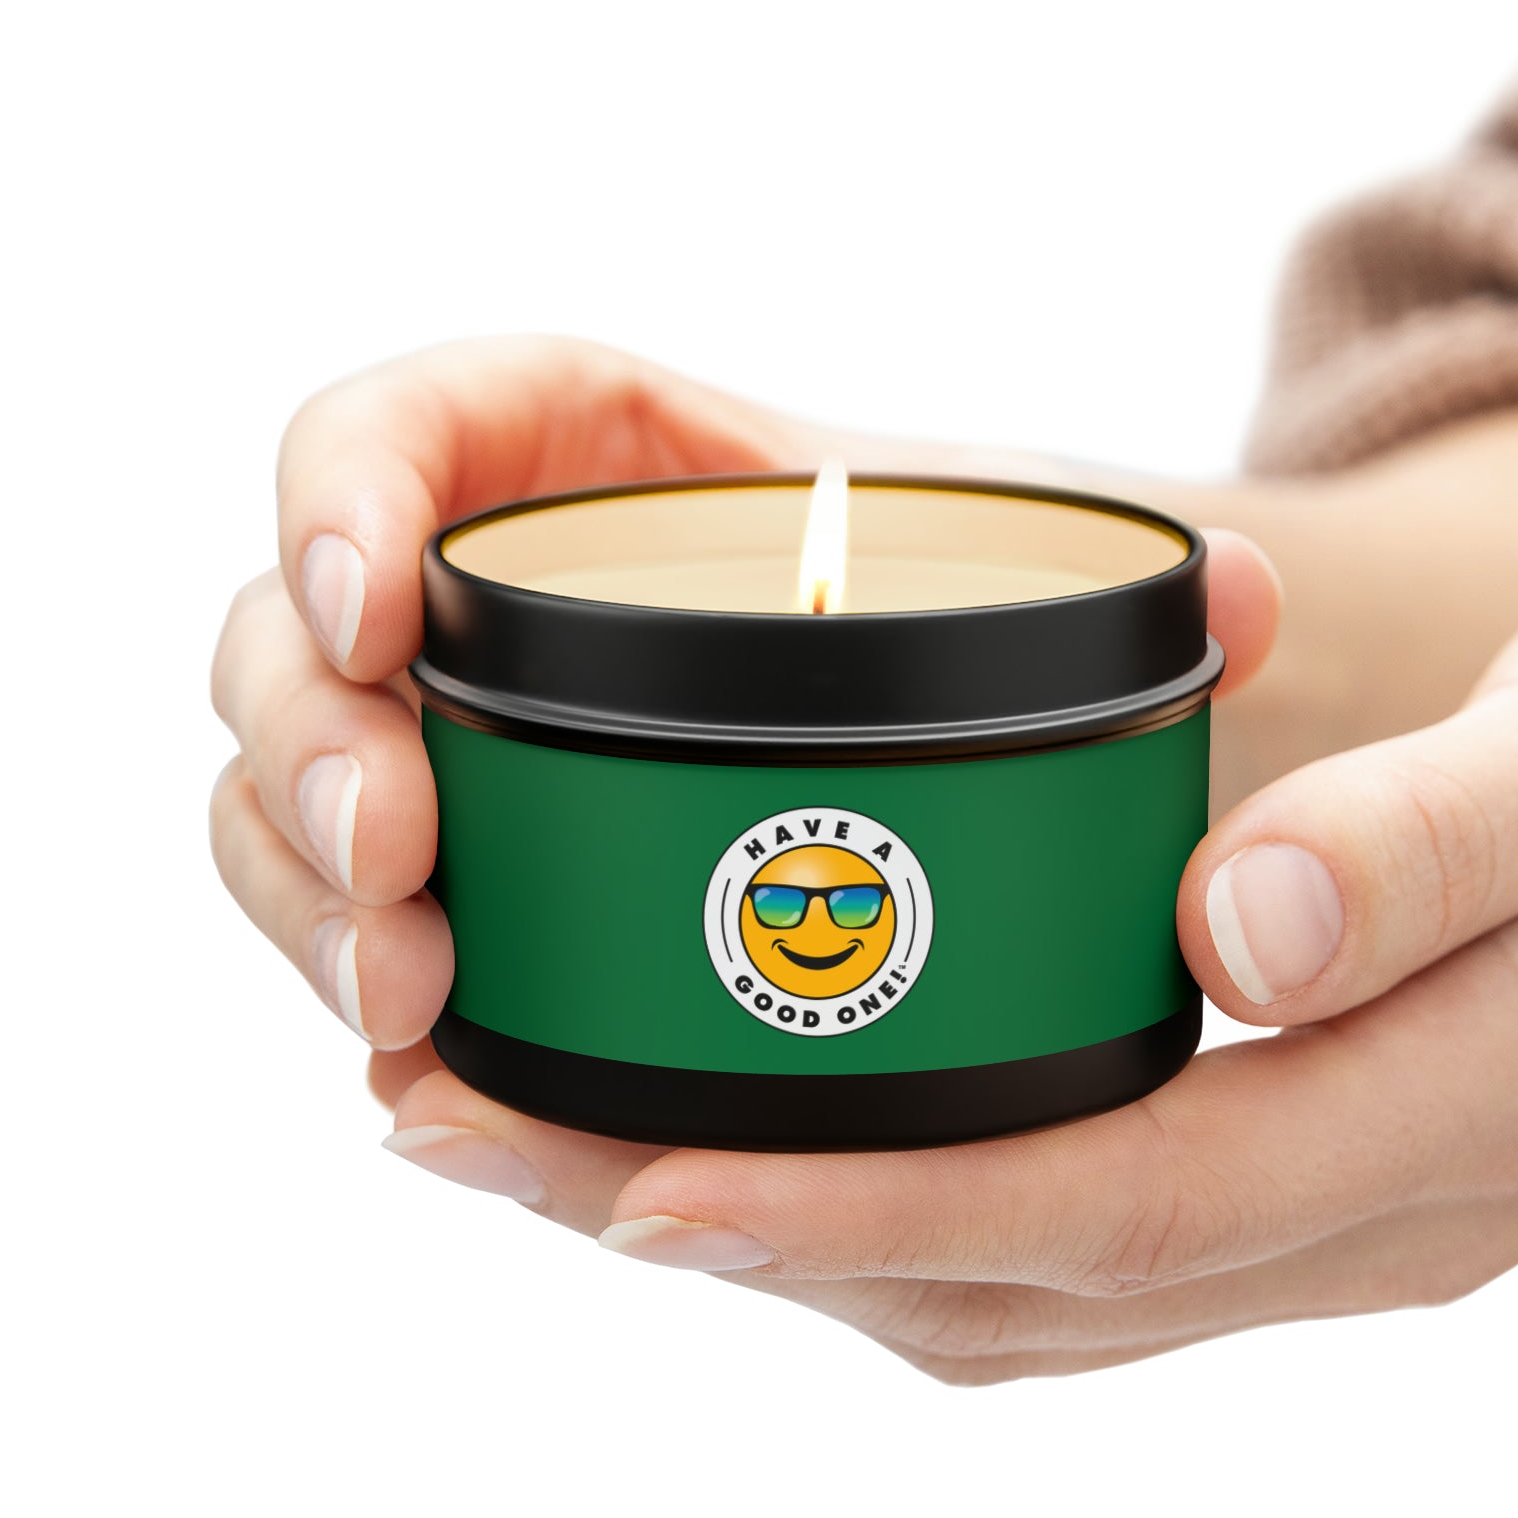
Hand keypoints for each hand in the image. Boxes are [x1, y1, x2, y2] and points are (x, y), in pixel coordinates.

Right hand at [208, 333, 1280, 1062]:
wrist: (933, 705)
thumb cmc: (954, 608)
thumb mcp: (1031, 572)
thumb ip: (1135, 587)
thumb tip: (1237, 602)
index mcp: (573, 458)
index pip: (390, 431)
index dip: (338, 497)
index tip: (381, 607)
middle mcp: (475, 598)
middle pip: (287, 643)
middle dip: (307, 755)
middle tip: (405, 872)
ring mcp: (444, 746)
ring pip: (279, 801)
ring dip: (303, 905)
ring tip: (411, 1017)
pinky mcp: (458, 878)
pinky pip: (345, 923)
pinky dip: (358, 996)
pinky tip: (429, 1086)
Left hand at [379, 519, 1517, 1381]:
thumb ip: (1448, 836)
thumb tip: (1231, 931)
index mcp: (1449, 1120)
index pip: (1104, 1204)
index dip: (857, 1209)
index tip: (629, 1185)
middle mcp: (1372, 1216)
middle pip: (1001, 1278)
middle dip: (728, 1233)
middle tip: (478, 1138)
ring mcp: (1345, 1213)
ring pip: (1008, 1283)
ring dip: (776, 1233)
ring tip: (550, 1143)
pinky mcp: (1320, 1161)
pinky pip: (1061, 1231)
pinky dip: (887, 1203)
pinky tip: (769, 1131)